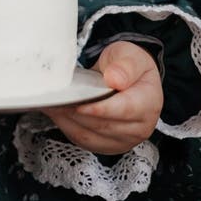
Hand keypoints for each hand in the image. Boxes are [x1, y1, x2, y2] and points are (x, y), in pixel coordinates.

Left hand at [41, 40, 162, 154]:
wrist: (129, 78)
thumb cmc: (128, 65)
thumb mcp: (129, 55)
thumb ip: (125, 66)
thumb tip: (115, 79)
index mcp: (148, 103)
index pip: (124, 110)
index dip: (101, 109)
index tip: (80, 105)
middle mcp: (140, 127)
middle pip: (104, 126)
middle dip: (78, 115)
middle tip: (56, 101)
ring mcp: (124, 140)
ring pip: (91, 136)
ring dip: (69, 122)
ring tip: (51, 105)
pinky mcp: (107, 145)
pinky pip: (84, 141)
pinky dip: (67, 128)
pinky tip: (56, 113)